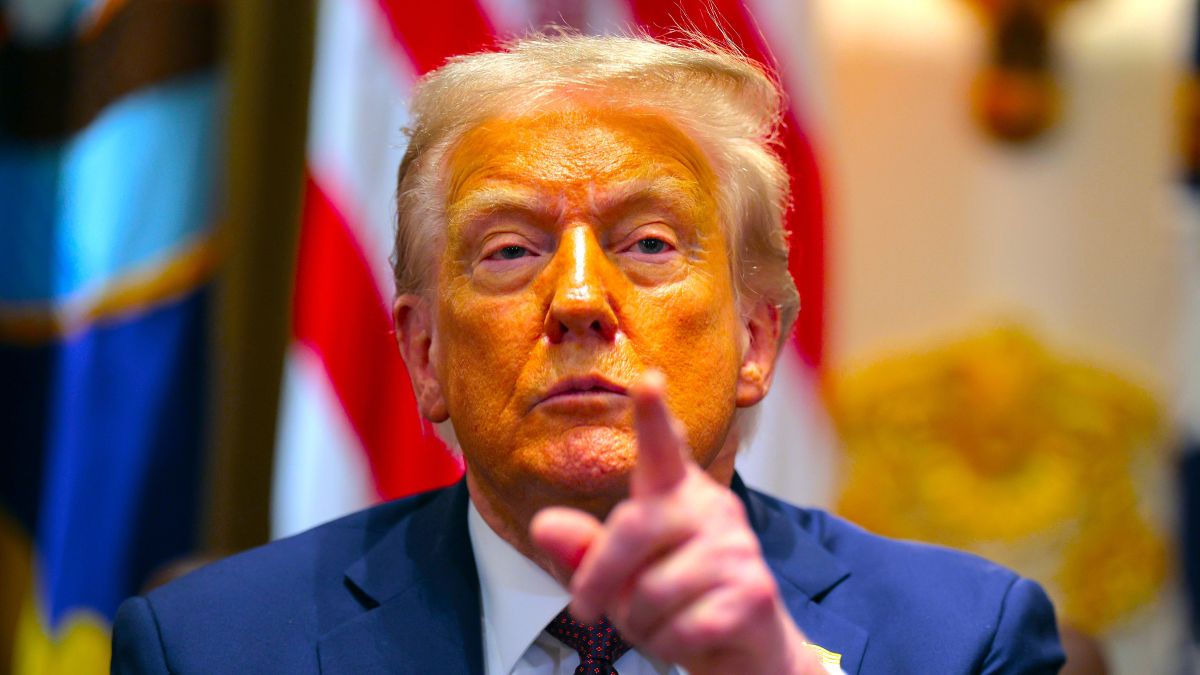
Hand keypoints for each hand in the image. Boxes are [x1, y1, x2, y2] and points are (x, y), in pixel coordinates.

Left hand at [530, 371, 825, 674]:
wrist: (743, 648)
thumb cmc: (676, 600)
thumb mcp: (620, 574)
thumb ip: (583, 549)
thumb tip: (544, 525)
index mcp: (676, 492)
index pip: (663, 448)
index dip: (654, 416)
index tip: (649, 380)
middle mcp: (712, 507)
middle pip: (632, 528)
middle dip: (598, 579)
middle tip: (586, 608)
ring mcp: (738, 547)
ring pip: (652, 591)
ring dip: (641, 624)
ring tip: (662, 621)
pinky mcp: (753, 592)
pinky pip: (681, 627)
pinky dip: (669, 645)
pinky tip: (688, 636)